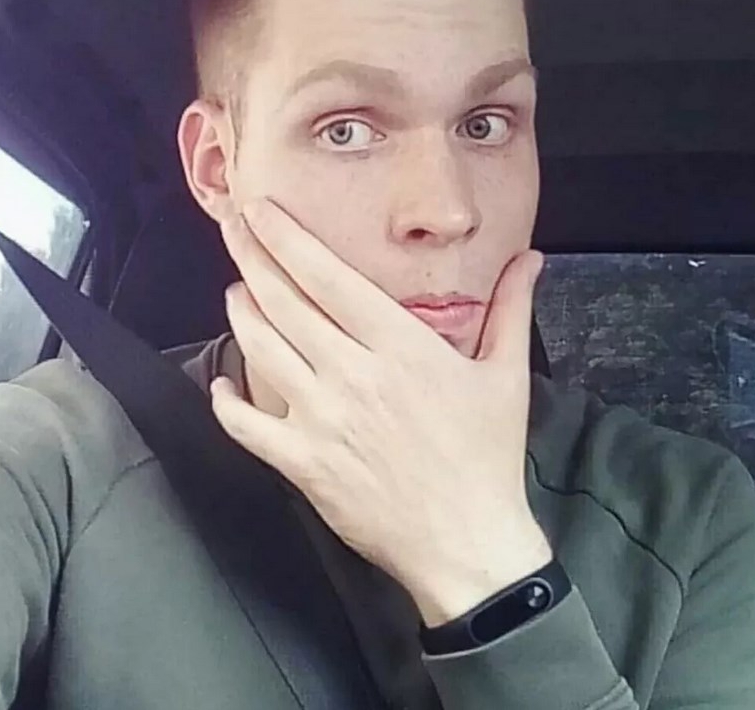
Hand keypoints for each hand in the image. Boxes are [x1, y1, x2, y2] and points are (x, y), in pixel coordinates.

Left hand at [212, 198, 551, 625]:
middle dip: (251, 258)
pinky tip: (223, 383)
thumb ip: (511, 309)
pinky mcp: (303, 463)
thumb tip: (531, 257)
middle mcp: (353, 375)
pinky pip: (246, 427)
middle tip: (232, 229)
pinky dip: (227, 402)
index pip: (330, 279)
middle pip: (285, 304)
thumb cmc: (487, 456)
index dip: (287, 240)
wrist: (467, 542)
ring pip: (262, 351)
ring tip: (235, 289)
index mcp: (401, 347)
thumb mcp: (507, 375)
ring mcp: (322, 420)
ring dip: (241, 313)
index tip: (259, 212)